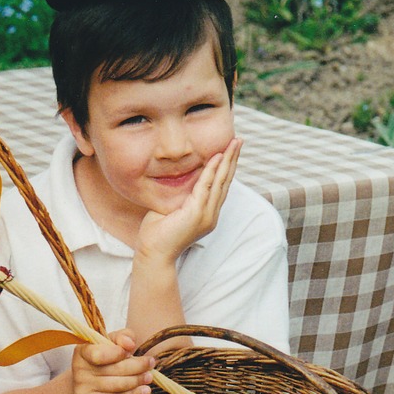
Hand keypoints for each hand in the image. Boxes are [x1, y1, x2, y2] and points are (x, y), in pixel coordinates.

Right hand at [71, 329, 155, 393]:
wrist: (84, 383)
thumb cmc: (102, 358)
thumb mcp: (109, 342)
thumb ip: (122, 337)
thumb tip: (130, 344)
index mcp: (83, 349)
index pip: (99, 353)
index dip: (117, 353)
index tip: (132, 350)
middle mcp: (80, 367)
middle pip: (114, 369)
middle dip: (137, 366)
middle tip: (151, 363)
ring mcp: (83, 385)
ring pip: (117, 385)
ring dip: (137, 381)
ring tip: (149, 377)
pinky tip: (144, 391)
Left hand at [136, 137, 242, 263]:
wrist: (154, 253)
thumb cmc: (157, 233)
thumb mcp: (171, 209)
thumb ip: (179, 195)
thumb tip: (176, 178)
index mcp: (207, 214)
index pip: (220, 186)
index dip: (227, 167)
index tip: (230, 149)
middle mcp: (211, 214)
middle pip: (226, 181)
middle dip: (233, 159)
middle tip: (239, 140)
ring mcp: (206, 215)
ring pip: (221, 182)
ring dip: (228, 160)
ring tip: (234, 143)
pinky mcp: (197, 214)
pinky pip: (206, 187)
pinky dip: (212, 171)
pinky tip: (217, 156)